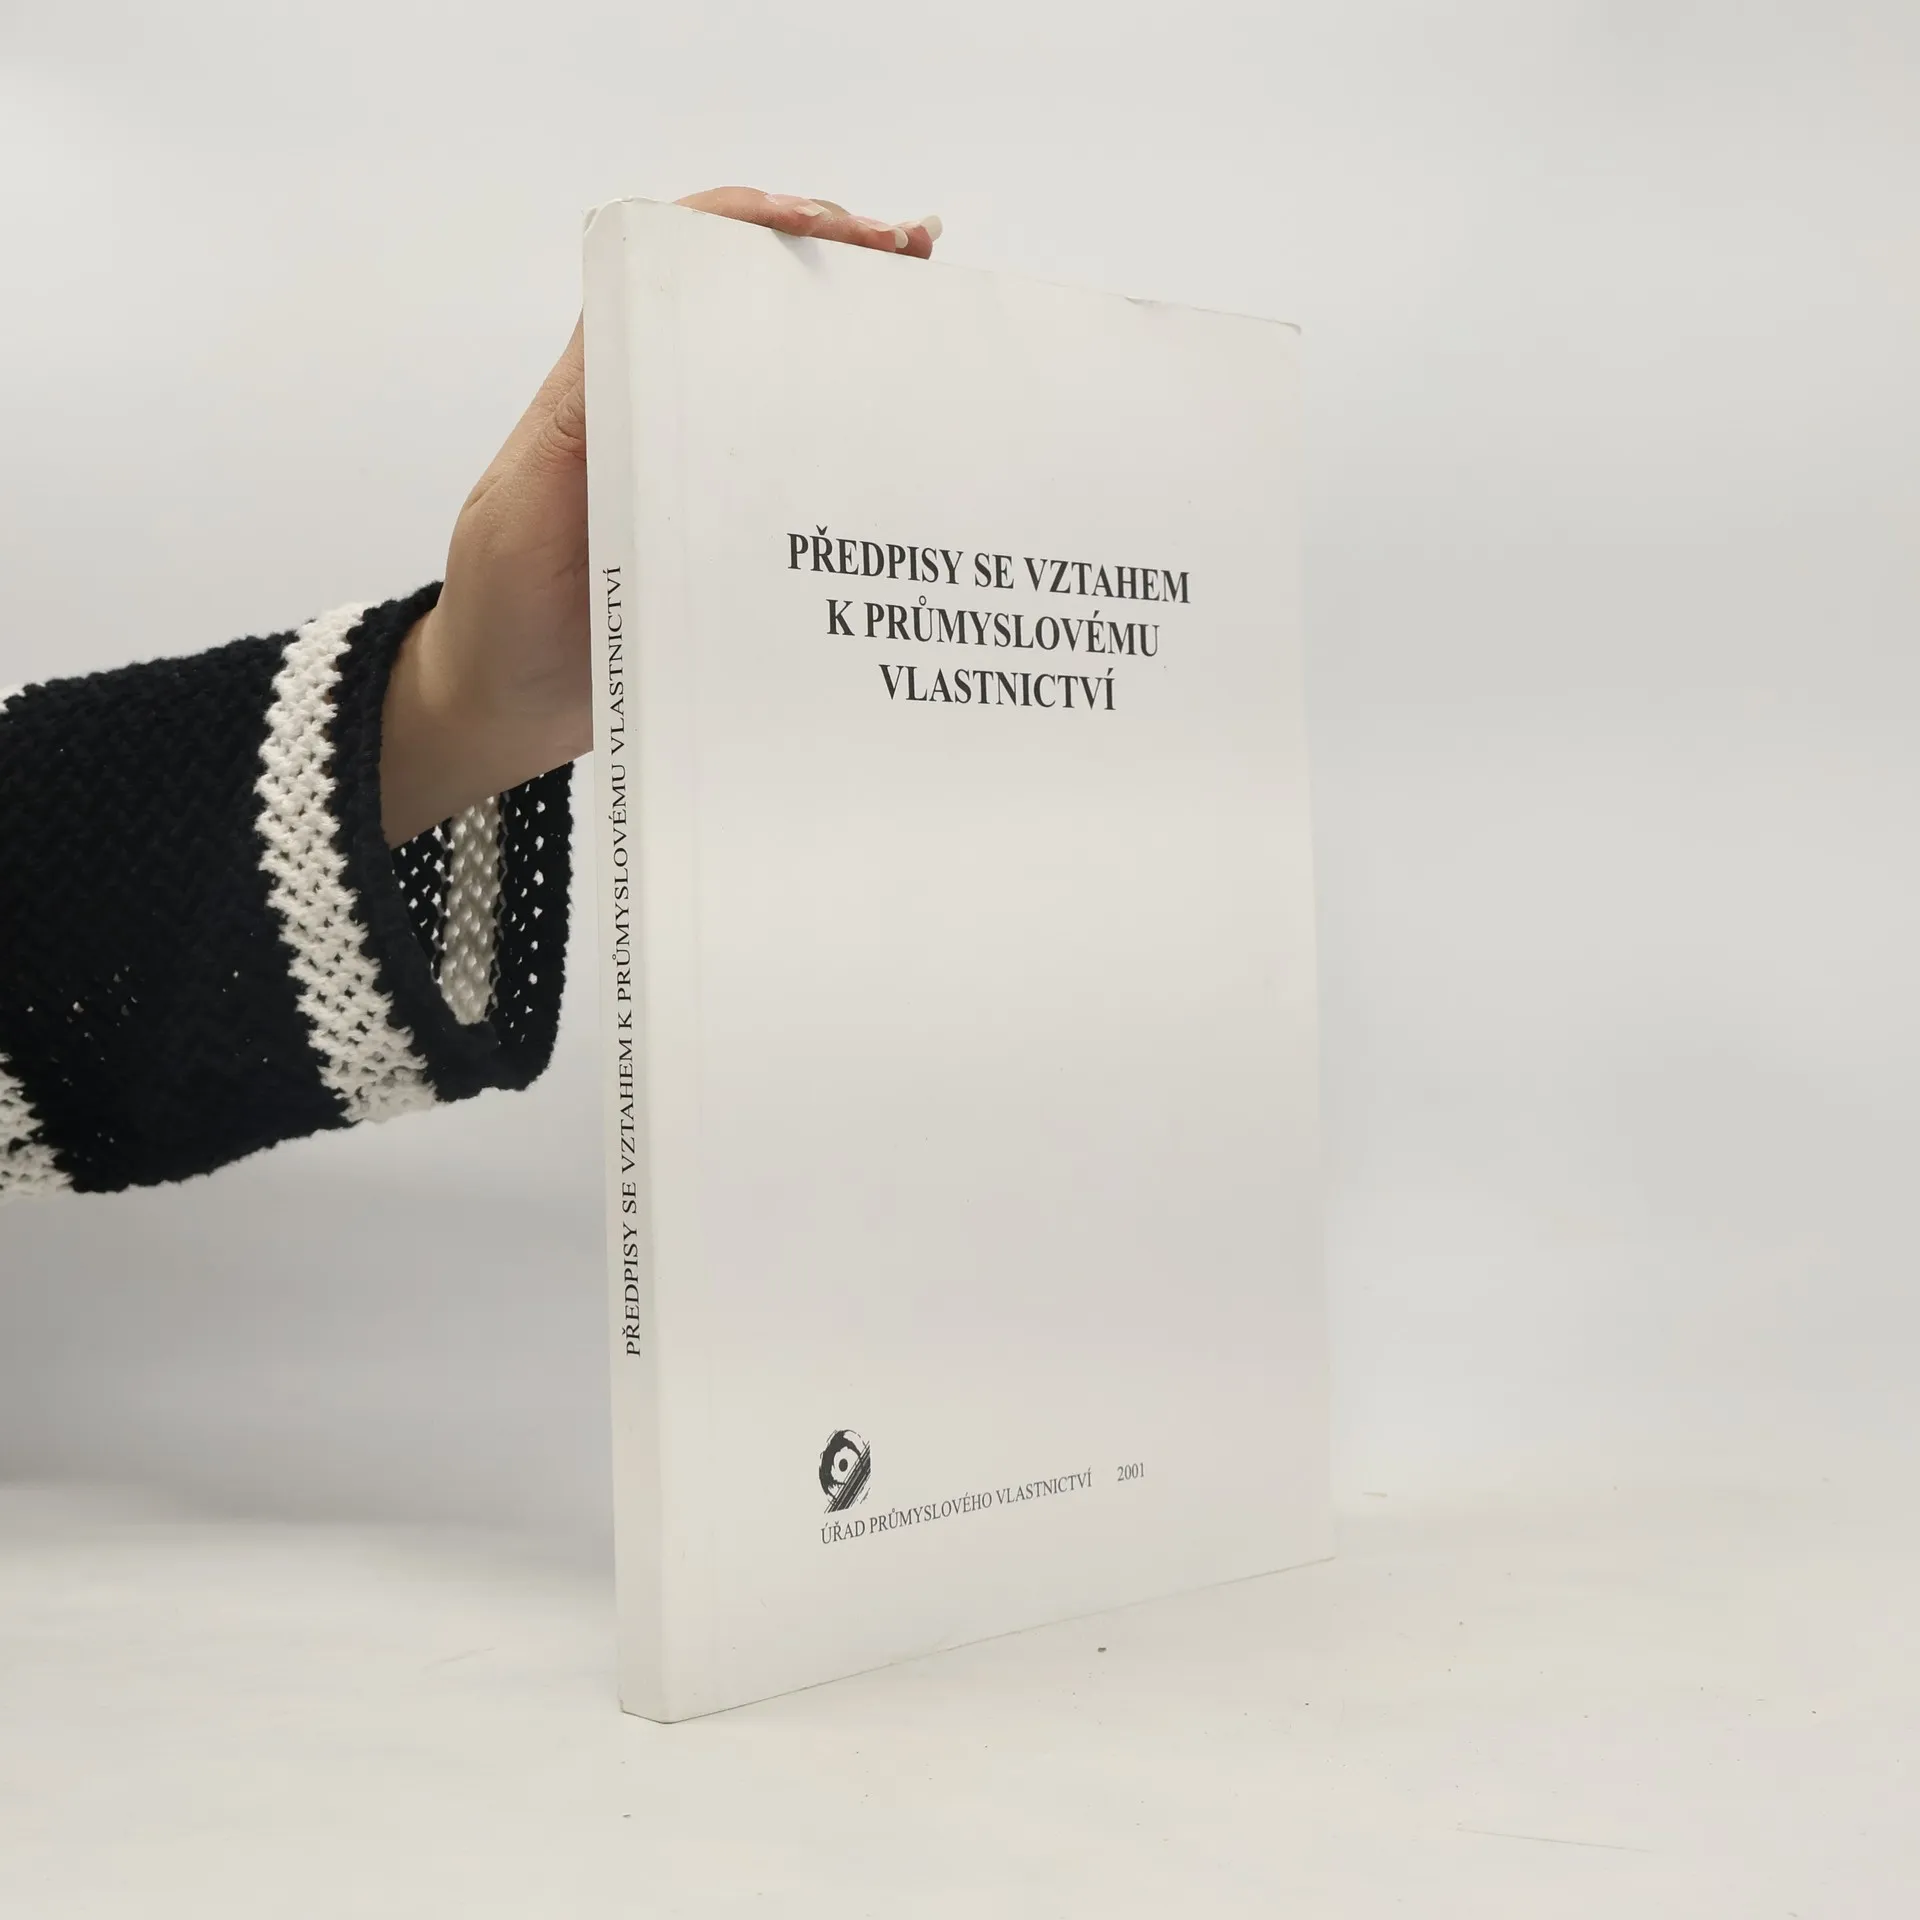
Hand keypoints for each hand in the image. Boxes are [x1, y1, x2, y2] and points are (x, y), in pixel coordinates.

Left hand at [380, 189, 941, 844]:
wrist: (503, 711)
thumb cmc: (501, 615)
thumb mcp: (521, 517)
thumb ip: (573, 436)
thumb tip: (639, 337)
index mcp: (602, 392)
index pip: (674, 267)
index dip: (751, 227)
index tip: (832, 226)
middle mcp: (655, 415)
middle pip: (745, 306)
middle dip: (831, 264)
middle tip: (913, 255)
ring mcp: (695, 476)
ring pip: (781, 382)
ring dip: (854, 342)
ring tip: (931, 315)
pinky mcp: (723, 536)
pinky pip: (794, 477)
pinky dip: (853, 445)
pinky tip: (908, 441)